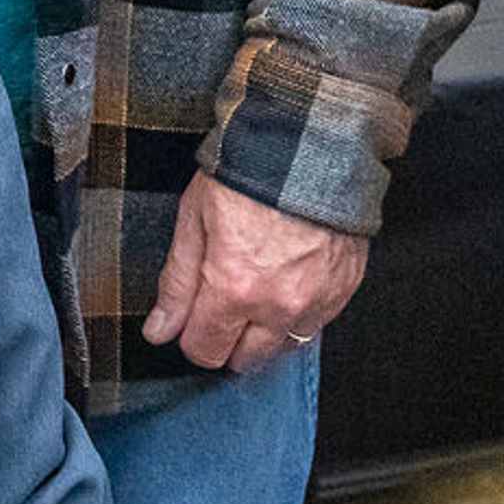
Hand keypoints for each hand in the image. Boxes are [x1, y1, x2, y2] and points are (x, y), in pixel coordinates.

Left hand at [136, 173, 368, 375]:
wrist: (309, 144)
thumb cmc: (248, 173)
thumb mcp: (194, 220)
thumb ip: (177, 283)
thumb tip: (160, 330)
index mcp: (234, 289)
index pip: (204, 350)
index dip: (191, 336)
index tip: (191, 317)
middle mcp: (278, 305)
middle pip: (244, 360)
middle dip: (227, 339)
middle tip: (223, 302)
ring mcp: (317, 301)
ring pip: (282, 348)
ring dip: (265, 331)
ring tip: (257, 289)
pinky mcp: (344, 289)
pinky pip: (316, 325)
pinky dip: (298, 313)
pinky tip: (286, 281)